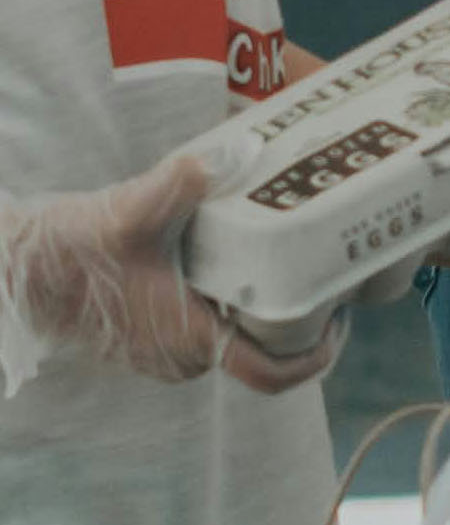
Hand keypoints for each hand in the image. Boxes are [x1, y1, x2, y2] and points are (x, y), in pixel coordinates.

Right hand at [0, 150, 342, 396]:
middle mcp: (185, 357)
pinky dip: (235, 299)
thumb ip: (183, 182)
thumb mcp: (131, 212)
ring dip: (266, 303)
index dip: (317, 353)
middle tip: (329, 266)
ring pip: (238, 336)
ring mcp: (170, 352)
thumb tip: (237, 151)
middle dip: (302, 314)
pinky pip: (212, 326)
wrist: (21, 273)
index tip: (342, 316)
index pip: (272, 373)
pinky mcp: (157, 338)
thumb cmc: (72, 252)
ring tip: (296, 254)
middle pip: (266, 349)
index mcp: (190, 340)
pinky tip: (246, 256)